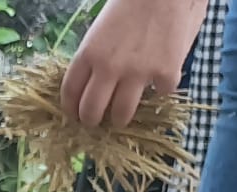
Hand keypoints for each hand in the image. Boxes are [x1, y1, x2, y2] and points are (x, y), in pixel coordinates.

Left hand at [61, 0, 209, 126]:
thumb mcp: (103, 26)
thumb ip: (97, 53)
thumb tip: (94, 77)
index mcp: (89, 52)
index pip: (70, 92)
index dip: (70, 108)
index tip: (74, 114)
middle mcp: (109, 68)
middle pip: (91, 111)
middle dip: (91, 120)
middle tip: (96, 122)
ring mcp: (138, 73)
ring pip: (122, 114)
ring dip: (120, 119)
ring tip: (122, 117)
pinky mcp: (166, 74)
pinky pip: (160, 95)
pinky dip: (160, 91)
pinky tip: (160, 81)